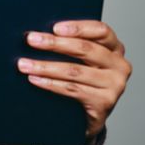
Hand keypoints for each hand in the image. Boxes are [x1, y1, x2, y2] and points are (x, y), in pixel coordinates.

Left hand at [17, 21, 131, 139]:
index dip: (78, 28)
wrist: (90, 116)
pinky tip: (35, 79)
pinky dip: (50, 83)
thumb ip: (73, 44)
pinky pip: (72, 89)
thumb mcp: (84, 60)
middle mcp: (119, 65)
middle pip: (85, 49)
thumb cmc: (84, 80)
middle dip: (54, 44)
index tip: (55, 28)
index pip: (101, 30)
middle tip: (31, 40)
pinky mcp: (104, 102)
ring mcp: (114, 85)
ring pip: (74, 71)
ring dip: (45, 66)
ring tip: (24, 64)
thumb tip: (40, 33)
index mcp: (115, 48)